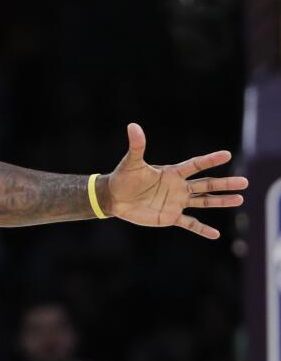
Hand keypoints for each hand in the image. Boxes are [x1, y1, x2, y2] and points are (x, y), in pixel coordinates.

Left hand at [103, 123, 248, 238]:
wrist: (115, 198)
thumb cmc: (123, 178)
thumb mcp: (131, 162)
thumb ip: (137, 146)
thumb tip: (133, 126)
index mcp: (172, 173)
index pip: (195, 165)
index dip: (210, 160)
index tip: (226, 154)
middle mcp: (178, 187)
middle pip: (206, 184)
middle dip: (224, 184)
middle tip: (244, 182)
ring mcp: (176, 202)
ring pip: (203, 202)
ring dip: (220, 201)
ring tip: (239, 199)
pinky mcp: (170, 217)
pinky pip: (190, 224)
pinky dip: (202, 229)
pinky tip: (215, 234)